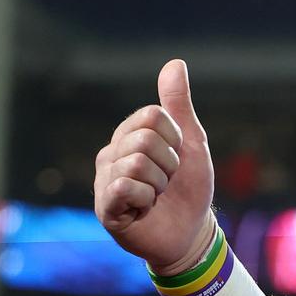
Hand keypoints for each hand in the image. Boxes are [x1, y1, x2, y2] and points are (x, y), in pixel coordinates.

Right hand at [94, 59, 215, 274]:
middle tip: (166, 181)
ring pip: (136, 163)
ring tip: (155, 196)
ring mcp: (104, 180)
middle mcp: (112, 153)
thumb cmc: (189, 186)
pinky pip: (124, 187)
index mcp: (130, 134)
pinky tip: (143, 209)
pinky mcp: (105, 207)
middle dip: (169, 164)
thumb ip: (179, 104)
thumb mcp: (191, 141)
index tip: (176, 157)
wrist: (191, 232)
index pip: (152, 115)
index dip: (174, 138)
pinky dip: (146, 199)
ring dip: (159, 184)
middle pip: (145, 139)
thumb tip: (175, 63)